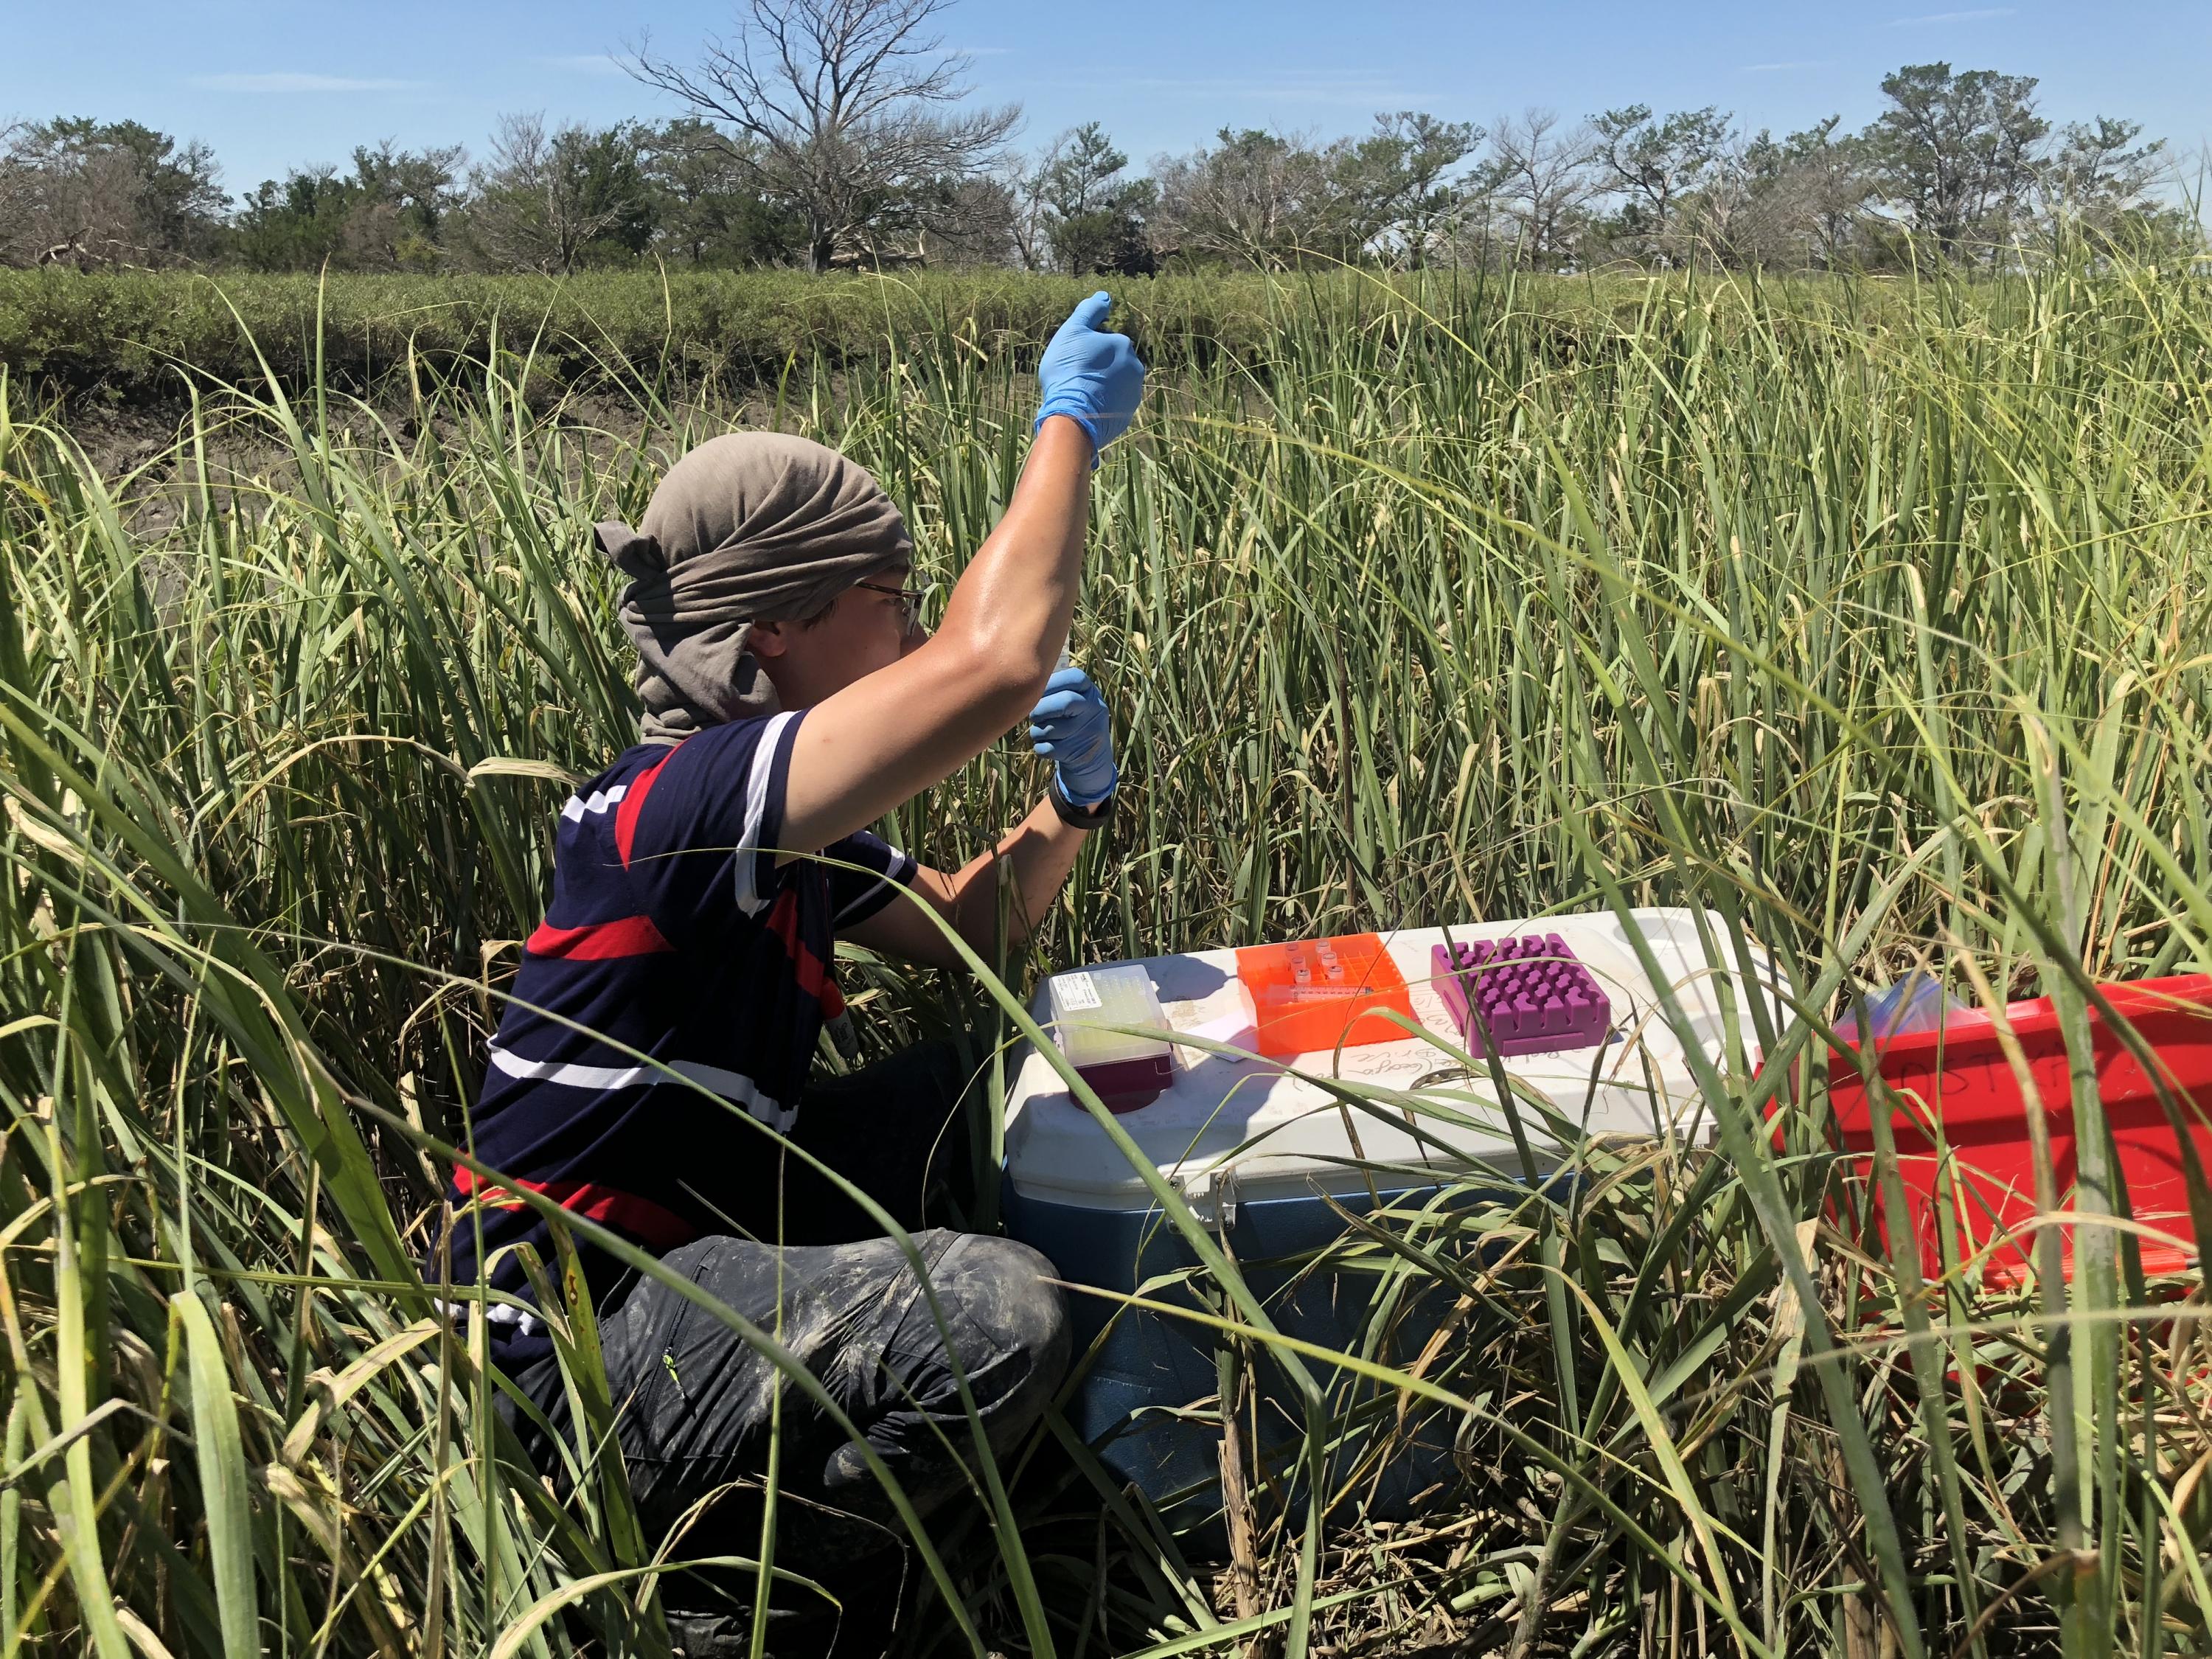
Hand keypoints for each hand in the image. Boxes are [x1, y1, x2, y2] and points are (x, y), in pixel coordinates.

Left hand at [1026, 665, 1117, 805]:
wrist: (1092, 758)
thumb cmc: (1073, 721)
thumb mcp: (1077, 701)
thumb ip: (1058, 689)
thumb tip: (1027, 681)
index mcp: (1092, 693)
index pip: (1075, 678)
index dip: (1052, 682)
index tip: (1038, 690)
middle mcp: (1095, 710)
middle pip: (1064, 702)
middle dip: (1041, 709)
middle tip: (1034, 715)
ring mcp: (1088, 734)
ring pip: (1050, 729)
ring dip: (1037, 731)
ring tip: (1041, 731)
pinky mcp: (1077, 754)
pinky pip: (1047, 748)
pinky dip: (1040, 747)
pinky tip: (1046, 745)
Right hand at [1035, 291, 1145, 455]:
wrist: (1072, 415)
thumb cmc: (1069, 369)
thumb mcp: (1073, 331)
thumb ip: (1090, 310)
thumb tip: (1105, 296)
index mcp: (1123, 344)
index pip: (1102, 339)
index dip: (1084, 346)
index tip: (1072, 358)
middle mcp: (1135, 367)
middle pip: (1111, 361)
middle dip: (1096, 365)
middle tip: (1075, 375)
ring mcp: (1133, 392)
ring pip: (1114, 382)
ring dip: (1100, 384)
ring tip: (1080, 392)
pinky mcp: (1127, 414)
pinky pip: (1114, 403)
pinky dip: (1103, 403)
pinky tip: (1087, 406)